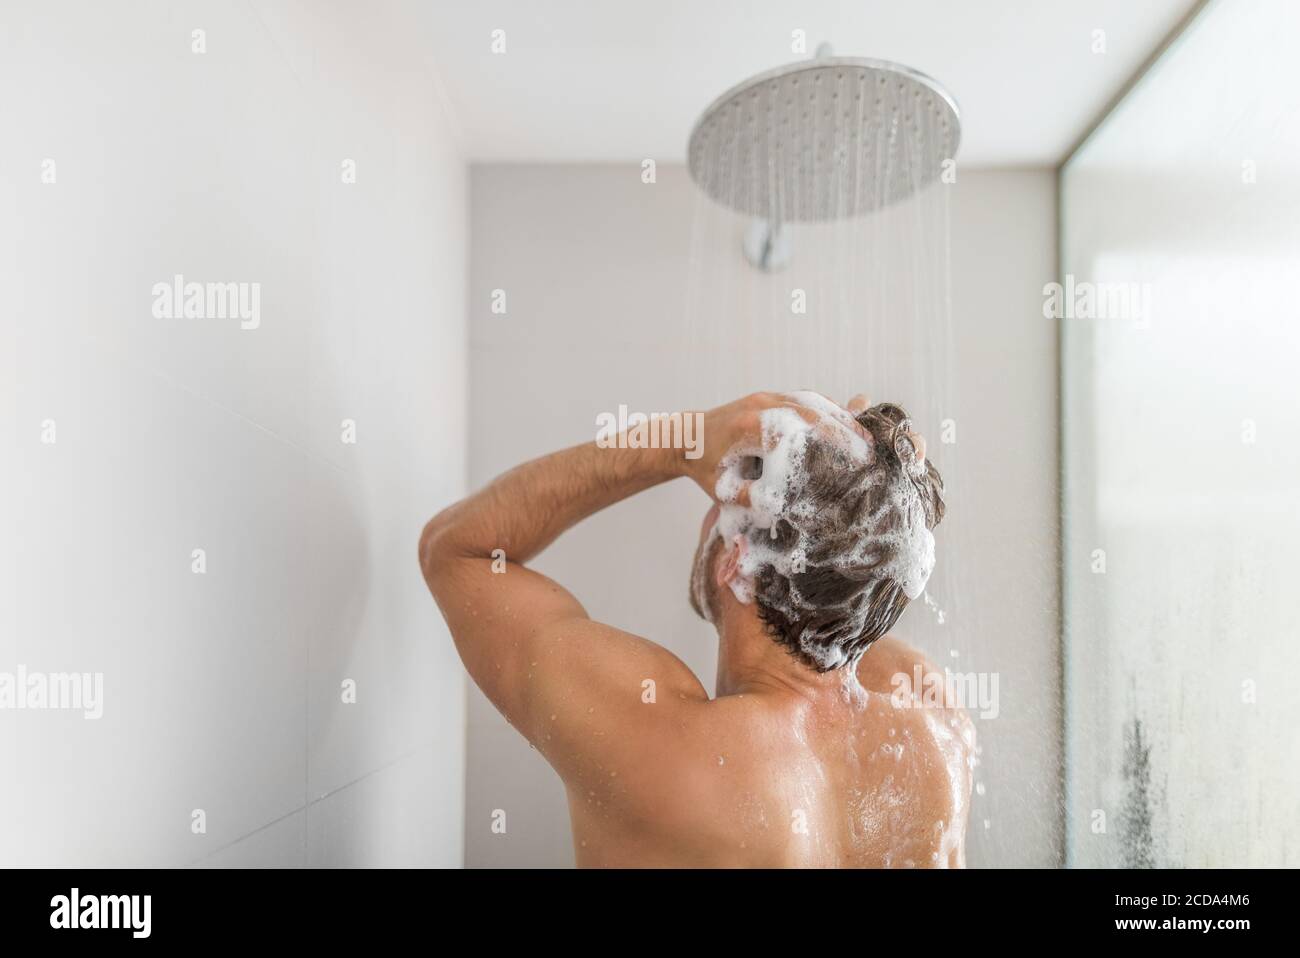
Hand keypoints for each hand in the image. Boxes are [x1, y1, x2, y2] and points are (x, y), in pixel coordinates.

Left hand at [678, 391, 869, 502]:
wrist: (683, 438)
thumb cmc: (705, 470)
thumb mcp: (725, 492)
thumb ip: (754, 500)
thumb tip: (787, 511)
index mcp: (749, 426)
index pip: (800, 430)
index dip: (831, 441)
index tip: (855, 457)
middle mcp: (761, 404)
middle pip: (812, 411)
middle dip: (844, 429)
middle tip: (870, 448)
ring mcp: (767, 396)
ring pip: (812, 401)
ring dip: (840, 417)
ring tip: (865, 436)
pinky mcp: (770, 396)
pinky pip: (805, 398)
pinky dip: (827, 409)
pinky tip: (846, 422)